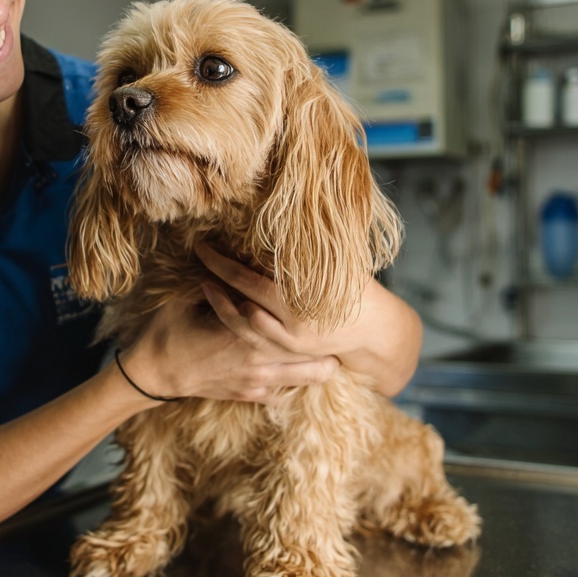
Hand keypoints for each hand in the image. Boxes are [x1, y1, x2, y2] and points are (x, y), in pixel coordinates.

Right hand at [122, 268, 338, 404]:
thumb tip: (234, 260)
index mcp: (247, 331)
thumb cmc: (168, 330)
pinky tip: (295, 372)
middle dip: (332, 347)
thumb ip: (218, 283)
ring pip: (305, 380)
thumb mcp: (189, 298)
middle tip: (344, 332)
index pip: (292, 324)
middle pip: (314, 360)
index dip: (315, 315)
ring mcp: (256, 382)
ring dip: (320, 368)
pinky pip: (282, 395)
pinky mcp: (248, 396)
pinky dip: (292, 384)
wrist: (153, 373)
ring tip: (331, 355)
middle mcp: (258, 360)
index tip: (330, 304)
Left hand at [194, 243, 421, 397]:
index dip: (221, 263)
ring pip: (241, 327)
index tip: (203, 246)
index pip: (247, 280)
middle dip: (216, 277)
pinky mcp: (289, 356)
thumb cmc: (356, 288)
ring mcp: (288, 346)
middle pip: (239, 301)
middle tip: (200, 255)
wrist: (376, 330)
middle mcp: (291, 327)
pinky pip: (254, 341)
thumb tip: (277, 220)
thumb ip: (305, 250)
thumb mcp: (333, 266)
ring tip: (206, 284)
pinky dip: (236, 324)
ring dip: (220, 305)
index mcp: (300, 302)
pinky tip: (225, 308)